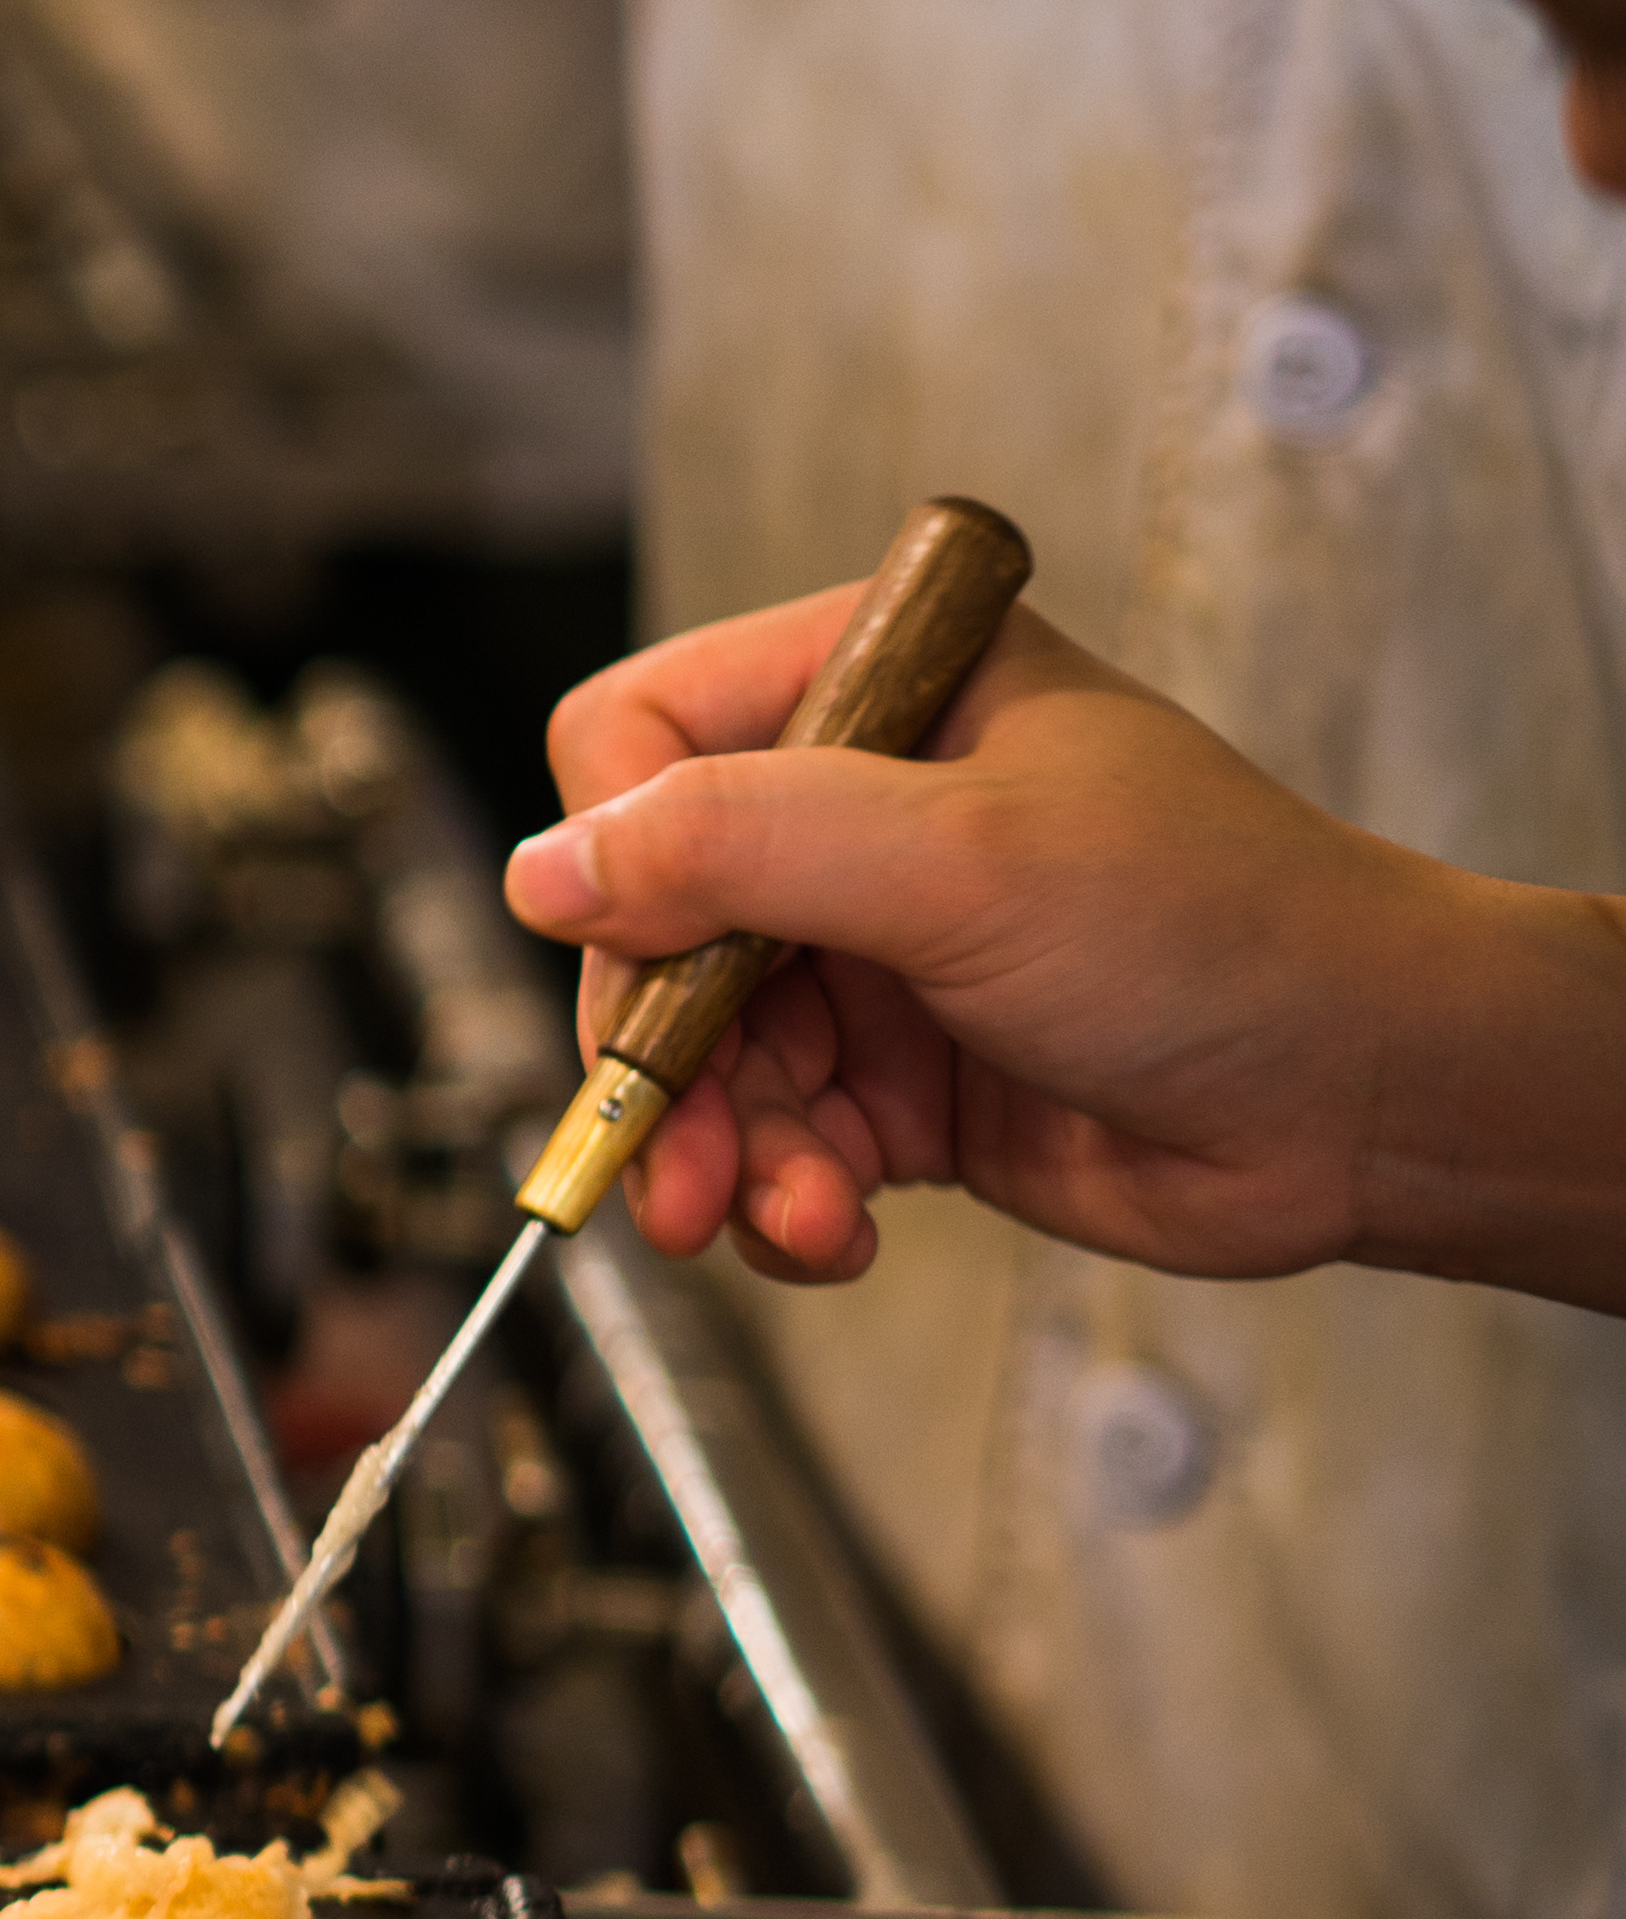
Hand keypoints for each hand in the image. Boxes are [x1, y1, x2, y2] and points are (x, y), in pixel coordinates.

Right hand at [500, 596, 1508, 1289]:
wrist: (1373, 1102)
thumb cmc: (1227, 934)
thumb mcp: (963, 860)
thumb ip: (740, 843)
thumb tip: (545, 874)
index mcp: (878, 688)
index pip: (644, 740)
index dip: (621, 857)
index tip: (646, 967)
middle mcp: (859, 806)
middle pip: (648, 920)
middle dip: (657, 1054)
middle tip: (663, 1156)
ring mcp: (872, 947)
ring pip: (695, 1051)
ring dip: (717, 1149)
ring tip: (770, 1215)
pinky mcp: (895, 1075)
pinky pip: (767, 1138)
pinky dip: (777, 1196)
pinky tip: (832, 1231)